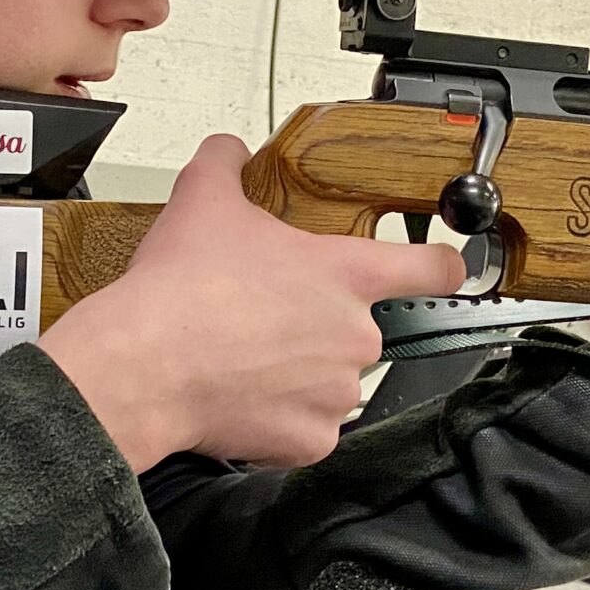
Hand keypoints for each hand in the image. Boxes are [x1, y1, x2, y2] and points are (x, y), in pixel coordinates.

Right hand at [41, 134, 466, 469]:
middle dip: (316, 327)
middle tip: (263, 319)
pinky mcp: (310, 440)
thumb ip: (226, 164)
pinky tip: (240, 398)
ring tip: (243, 359)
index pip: (431, 268)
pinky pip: (306, 430)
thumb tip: (228, 149)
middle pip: (360, 329)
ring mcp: (337, 392)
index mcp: (346, 274)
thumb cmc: (181, 290)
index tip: (443, 270)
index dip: (440, 266)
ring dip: (298, 375)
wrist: (146, 365)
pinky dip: (278, 421)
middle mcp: (356, 334)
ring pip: (330, 382)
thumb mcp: (202, 199)